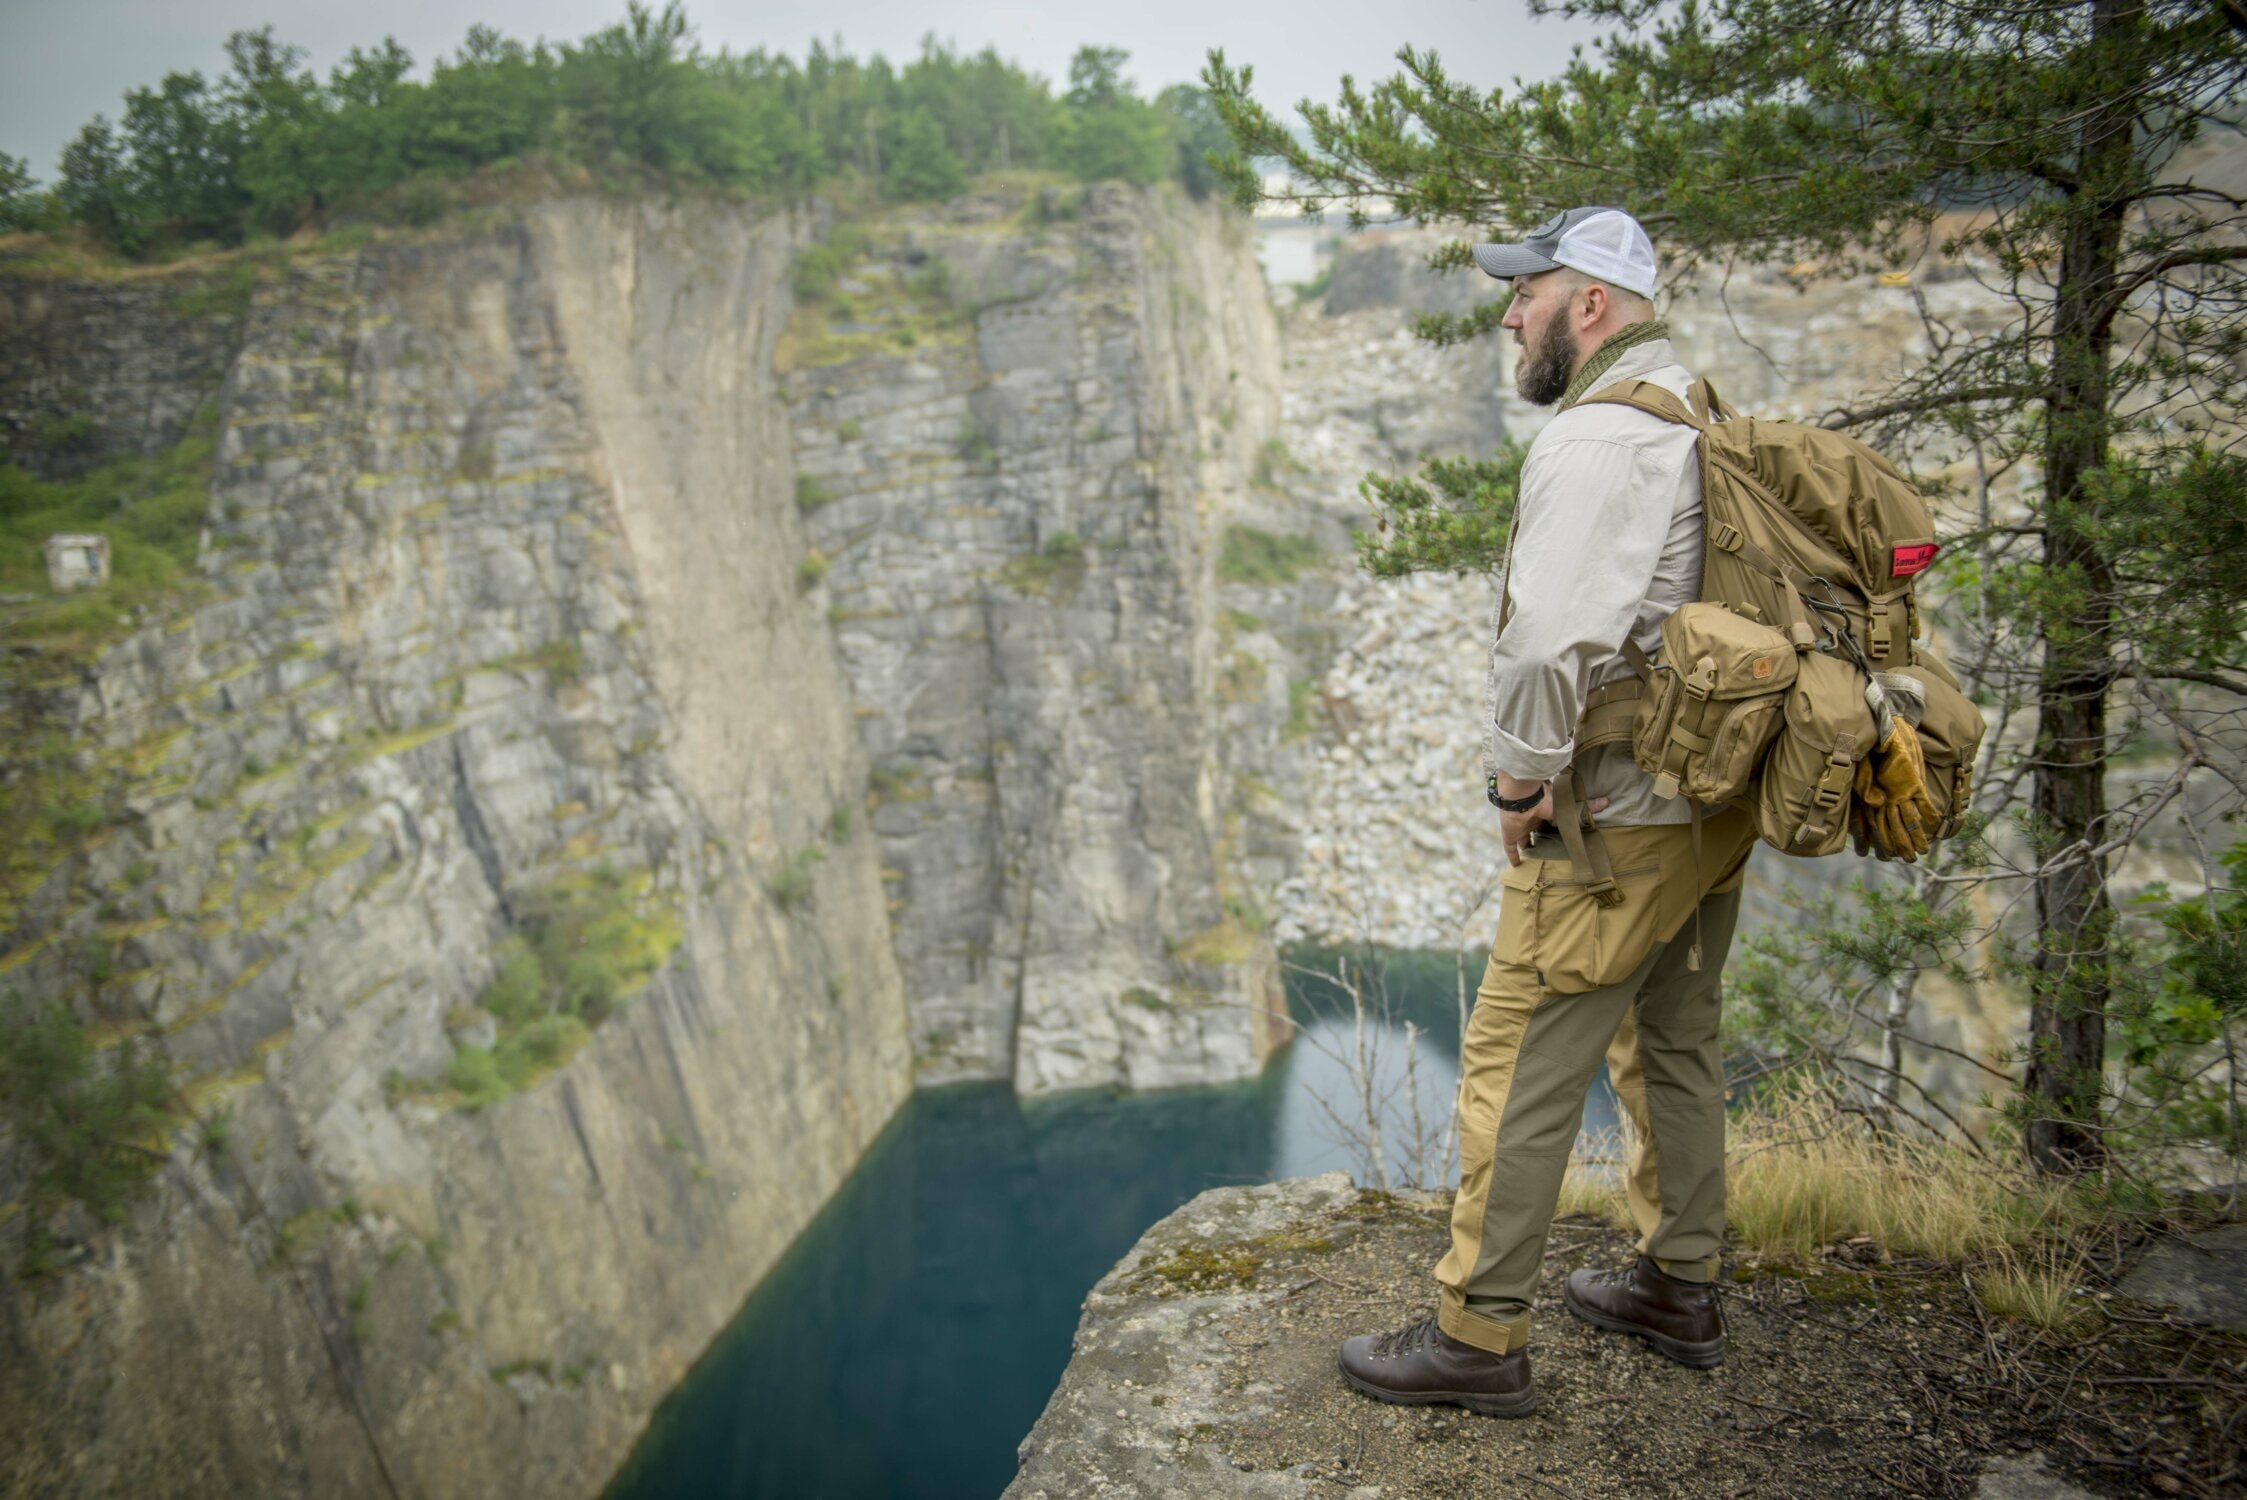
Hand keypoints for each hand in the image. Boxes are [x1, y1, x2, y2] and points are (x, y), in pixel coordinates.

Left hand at [1495, 773, 1609, 866]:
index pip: (1550, 823)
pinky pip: (1510, 848)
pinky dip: (1513, 857)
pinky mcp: (1509, 835)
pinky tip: (1517, 866)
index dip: (1554, 831)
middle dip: (1542, 841)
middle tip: (1549, 853)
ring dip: (1528, 849)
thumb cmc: (1547, 799)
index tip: (1561, 840)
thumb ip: (1587, 805)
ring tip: (1535, 862)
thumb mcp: (1570, 806)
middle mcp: (1532, 820)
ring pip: (1523, 841)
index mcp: (1544, 812)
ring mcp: (1519, 828)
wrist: (1525, 798)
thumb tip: (1607, 801)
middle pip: (1536, 832)